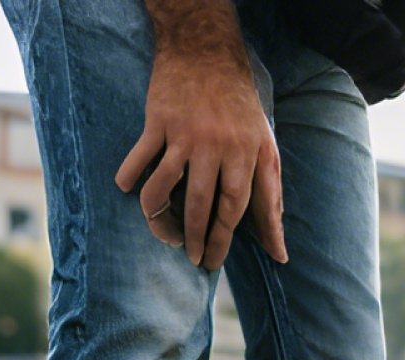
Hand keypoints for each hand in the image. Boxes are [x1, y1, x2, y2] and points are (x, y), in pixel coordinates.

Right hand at [116, 41, 285, 270]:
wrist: (206, 53)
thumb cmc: (240, 106)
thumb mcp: (265, 144)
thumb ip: (270, 190)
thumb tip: (277, 240)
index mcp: (250, 153)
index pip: (244, 205)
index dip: (231, 237)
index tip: (219, 260)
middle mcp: (220, 146)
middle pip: (205, 202)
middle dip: (199, 236)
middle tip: (194, 258)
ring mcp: (187, 134)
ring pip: (168, 185)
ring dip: (161, 216)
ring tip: (165, 236)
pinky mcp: (160, 121)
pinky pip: (142, 156)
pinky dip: (131, 175)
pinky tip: (127, 190)